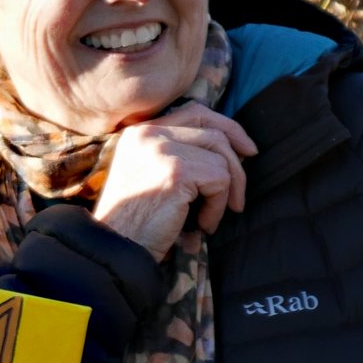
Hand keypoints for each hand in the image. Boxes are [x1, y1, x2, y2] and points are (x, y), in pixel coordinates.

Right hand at [91, 102, 257, 259]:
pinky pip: (220, 180)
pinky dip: (217, 207)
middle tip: (239, 197)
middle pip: (214, 133)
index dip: (227, 127)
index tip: (247, 150)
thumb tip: (233, 145)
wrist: (116, 249)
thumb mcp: (150, 177)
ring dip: (225, 193)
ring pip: (221, 159)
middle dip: (237, 164)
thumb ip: (177, 153)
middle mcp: (148, 134)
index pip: (195, 112)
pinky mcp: (176, 170)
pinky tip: (201, 224)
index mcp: (139, 132)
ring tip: (207, 218)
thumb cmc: (136, 223)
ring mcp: (161, 149)